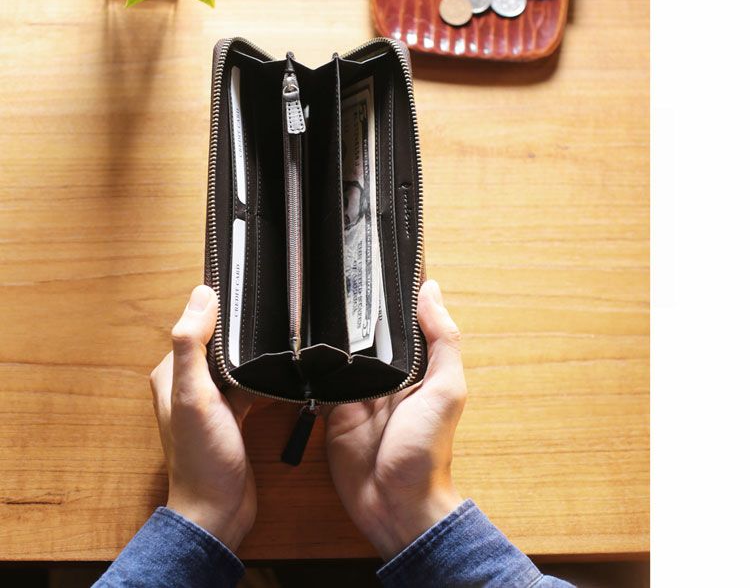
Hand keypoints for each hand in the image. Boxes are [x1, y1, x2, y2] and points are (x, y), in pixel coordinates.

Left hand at [150, 285, 255, 551]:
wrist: (218, 510)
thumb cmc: (202, 457)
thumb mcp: (193, 395)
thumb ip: (191, 345)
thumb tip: (201, 295)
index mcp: (171, 373)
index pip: (193, 325)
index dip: (215, 306)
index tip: (244, 289)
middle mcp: (188, 384)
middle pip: (216, 341)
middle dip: (238, 327)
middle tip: (268, 310)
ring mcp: (212, 400)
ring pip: (234, 361)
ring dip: (251, 351)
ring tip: (278, 334)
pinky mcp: (232, 414)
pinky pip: (248, 383)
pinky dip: (261, 375)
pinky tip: (280, 369)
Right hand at [324, 280, 466, 559]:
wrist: (395, 506)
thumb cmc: (427, 450)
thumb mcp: (445, 390)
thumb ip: (442, 340)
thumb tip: (431, 289)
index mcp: (415, 364)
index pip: (400, 318)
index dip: (389, 291)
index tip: (371, 255)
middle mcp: (385, 373)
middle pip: (365, 330)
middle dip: (350, 306)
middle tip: (326, 266)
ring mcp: (357, 390)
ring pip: (339, 350)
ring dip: (327, 332)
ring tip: (305, 294)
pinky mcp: (332, 409)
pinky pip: (318, 380)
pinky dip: (309, 364)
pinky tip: (294, 340)